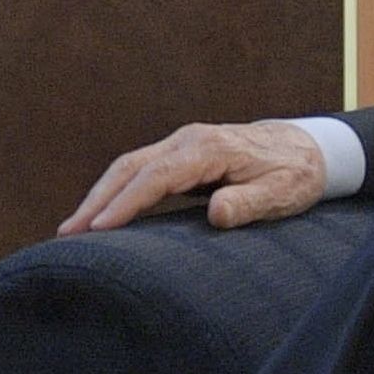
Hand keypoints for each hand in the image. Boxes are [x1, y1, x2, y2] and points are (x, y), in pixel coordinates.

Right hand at [63, 119, 332, 234]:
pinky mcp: (180, 155)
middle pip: (130, 167)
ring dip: (100, 195)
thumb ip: (249, 203)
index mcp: (209, 149)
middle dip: (96, 199)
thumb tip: (215, 214)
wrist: (307, 147)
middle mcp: (188, 141)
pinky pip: (139, 171)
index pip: (156, 176)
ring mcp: (181, 144)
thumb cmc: (295, 174)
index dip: (126, 202)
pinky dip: (115, 190)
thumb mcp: (282, 193)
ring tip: (71, 228)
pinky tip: (101, 215)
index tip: (99, 228)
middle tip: (67, 232)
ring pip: (128, 166)